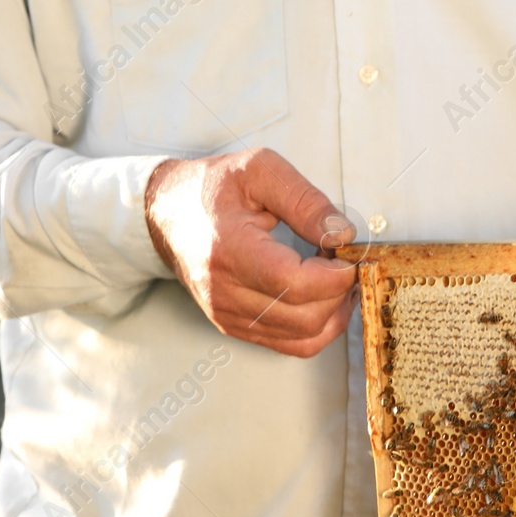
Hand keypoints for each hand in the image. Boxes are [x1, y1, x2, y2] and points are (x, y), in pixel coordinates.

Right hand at [144, 148, 357, 356]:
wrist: (166, 213)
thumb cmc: (211, 189)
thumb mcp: (259, 170)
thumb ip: (305, 200)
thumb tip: (342, 234)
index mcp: (229, 250)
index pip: (295, 283)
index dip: (336, 276)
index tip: (349, 255)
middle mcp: (225, 292)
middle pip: (305, 317)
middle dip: (340, 293)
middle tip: (344, 262)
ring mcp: (228, 315)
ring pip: (304, 338)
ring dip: (334, 312)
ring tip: (336, 278)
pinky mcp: (235, 327)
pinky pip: (292, 346)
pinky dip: (319, 327)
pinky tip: (324, 298)